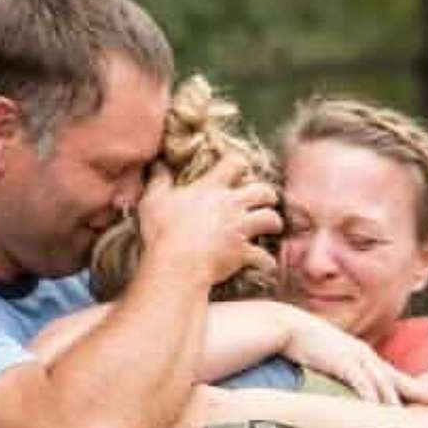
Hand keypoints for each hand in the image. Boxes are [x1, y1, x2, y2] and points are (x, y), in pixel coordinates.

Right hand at [138, 153, 281, 288]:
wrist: (177, 263)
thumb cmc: (162, 231)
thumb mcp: (153, 200)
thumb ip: (159, 181)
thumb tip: (159, 165)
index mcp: (210, 188)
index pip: (234, 163)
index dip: (240, 164)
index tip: (240, 170)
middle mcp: (231, 205)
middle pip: (262, 190)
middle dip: (268, 194)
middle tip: (267, 199)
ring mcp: (239, 229)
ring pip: (270, 219)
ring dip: (274, 222)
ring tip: (274, 226)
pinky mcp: (242, 253)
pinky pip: (263, 256)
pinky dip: (266, 261)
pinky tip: (267, 264)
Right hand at [285, 311, 427, 405]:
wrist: (288, 326)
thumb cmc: (307, 345)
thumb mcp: (332, 360)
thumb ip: (343, 375)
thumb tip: (348, 395)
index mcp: (365, 358)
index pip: (397, 376)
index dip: (419, 387)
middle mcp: (366, 357)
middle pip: (399, 379)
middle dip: (421, 391)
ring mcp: (355, 358)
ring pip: (383, 383)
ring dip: (397, 402)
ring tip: (412, 420)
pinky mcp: (342, 361)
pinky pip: (361, 382)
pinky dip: (371, 397)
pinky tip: (378, 409)